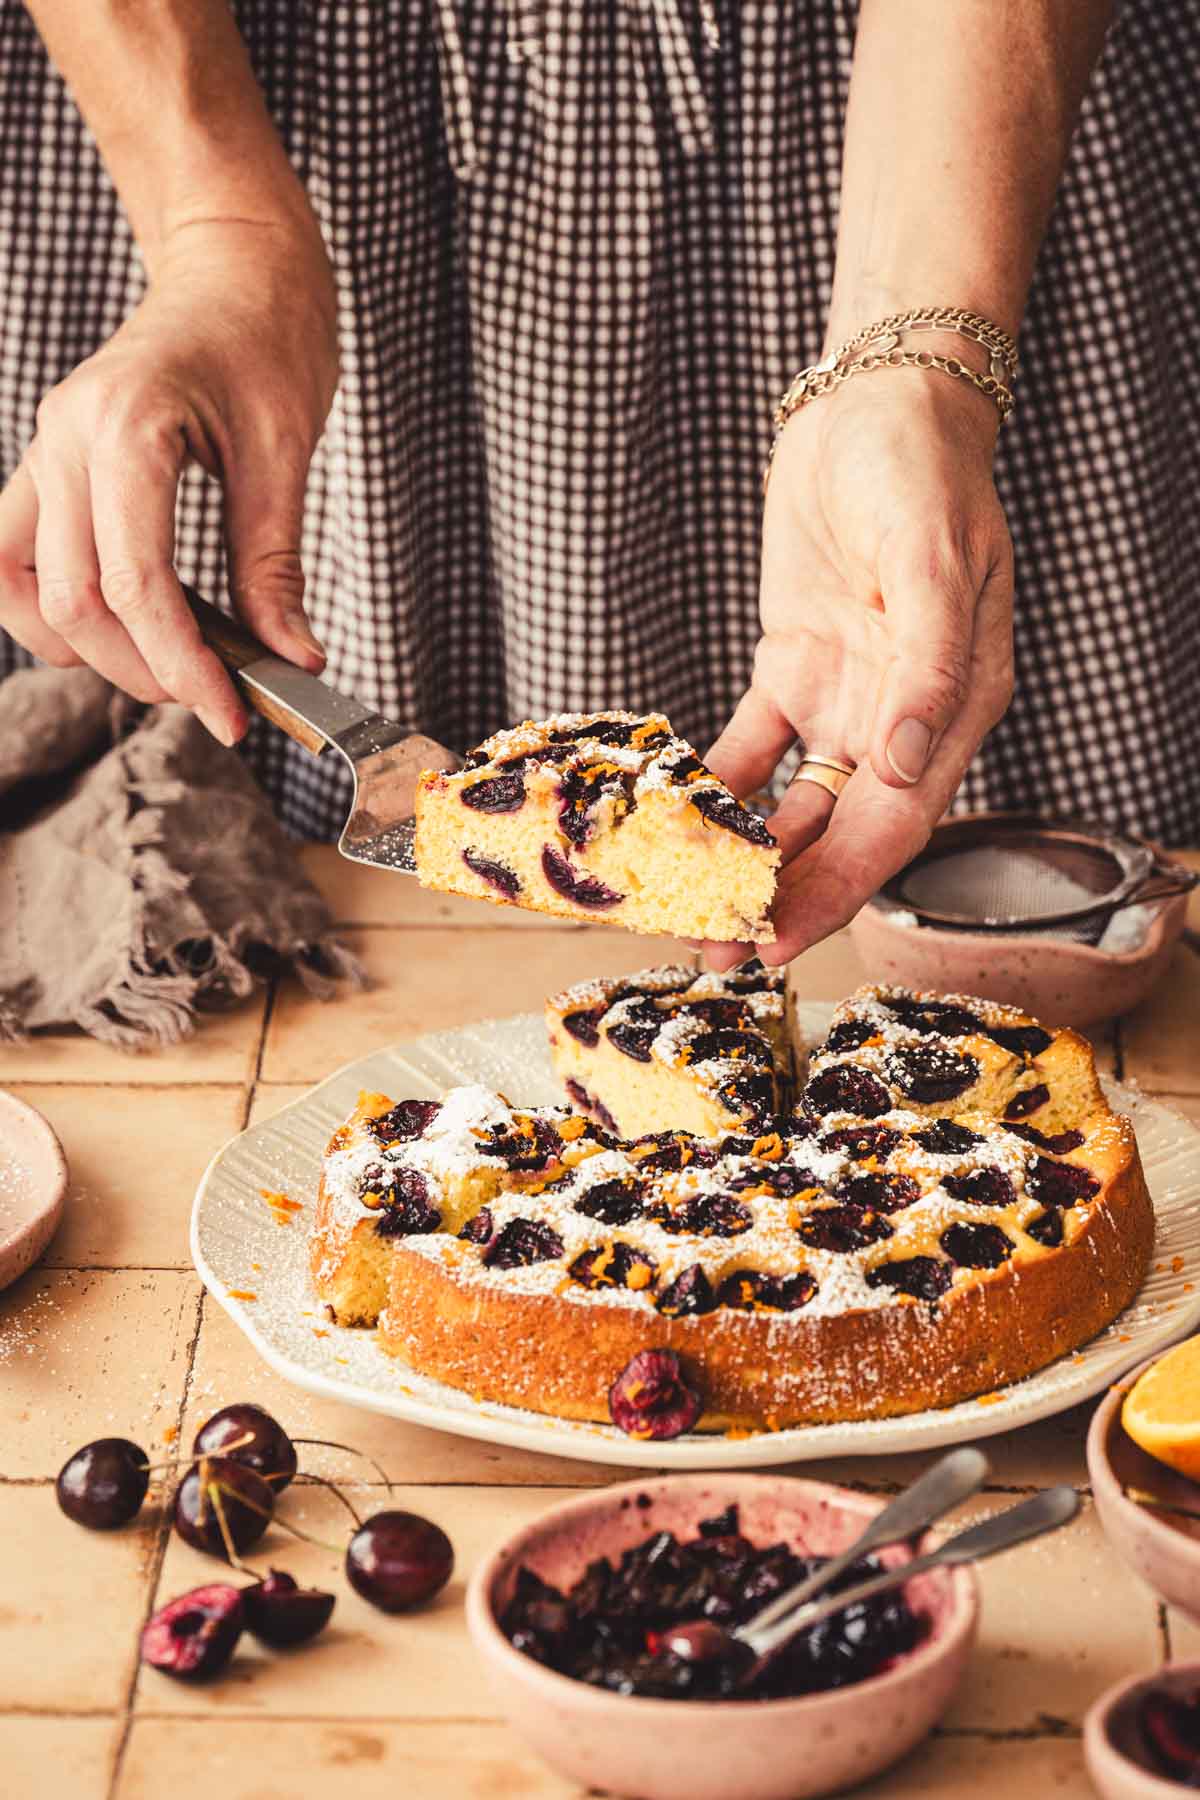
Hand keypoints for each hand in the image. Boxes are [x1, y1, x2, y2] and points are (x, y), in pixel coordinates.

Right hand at [0, 215, 337, 743]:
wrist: (234, 266)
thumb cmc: (267, 338)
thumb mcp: (287, 451)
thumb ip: (275, 564)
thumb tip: (293, 658)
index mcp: (128, 427)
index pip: (137, 586)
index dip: (183, 667)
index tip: (233, 717)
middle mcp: (66, 438)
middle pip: (73, 601)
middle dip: (143, 670)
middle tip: (213, 697)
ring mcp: (45, 448)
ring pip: (21, 587)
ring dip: (86, 648)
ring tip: (163, 666)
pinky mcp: (46, 463)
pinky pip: (10, 555)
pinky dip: (47, 607)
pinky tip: (110, 629)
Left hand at [705, 367, 1014, 965]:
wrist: (875, 403)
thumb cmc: (919, 469)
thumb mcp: (933, 554)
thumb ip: (931, 661)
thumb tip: (907, 763)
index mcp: (953, 706)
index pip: (895, 825)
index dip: (837, 888)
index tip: (777, 936)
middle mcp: (903, 718)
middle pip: (840, 833)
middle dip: (783, 895)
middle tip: (720, 949)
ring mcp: (846, 697)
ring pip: (795, 804)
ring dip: (748, 858)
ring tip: (692, 910)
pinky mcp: (796, 669)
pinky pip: (753, 747)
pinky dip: (717, 786)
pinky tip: (674, 821)